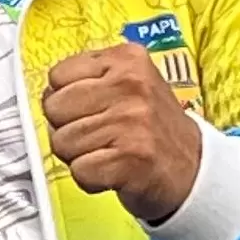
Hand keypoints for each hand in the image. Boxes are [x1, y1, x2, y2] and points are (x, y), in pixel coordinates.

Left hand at [43, 44, 204, 226]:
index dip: (66, 99)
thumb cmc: (152, 129)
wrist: (193, 169)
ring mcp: (132, 121)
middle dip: (68, 128)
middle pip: (54, 108)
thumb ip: (89, 80)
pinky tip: (114, 171)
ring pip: (62, 142)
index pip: (58, 75)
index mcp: (128, 59)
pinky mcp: (131, 158)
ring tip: (110, 153)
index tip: (91, 110)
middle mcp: (131, 85)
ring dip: (80, 156)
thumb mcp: (129, 85)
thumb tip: (46, 94)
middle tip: (99, 136)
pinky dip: (91, 179)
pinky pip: (79, 170)